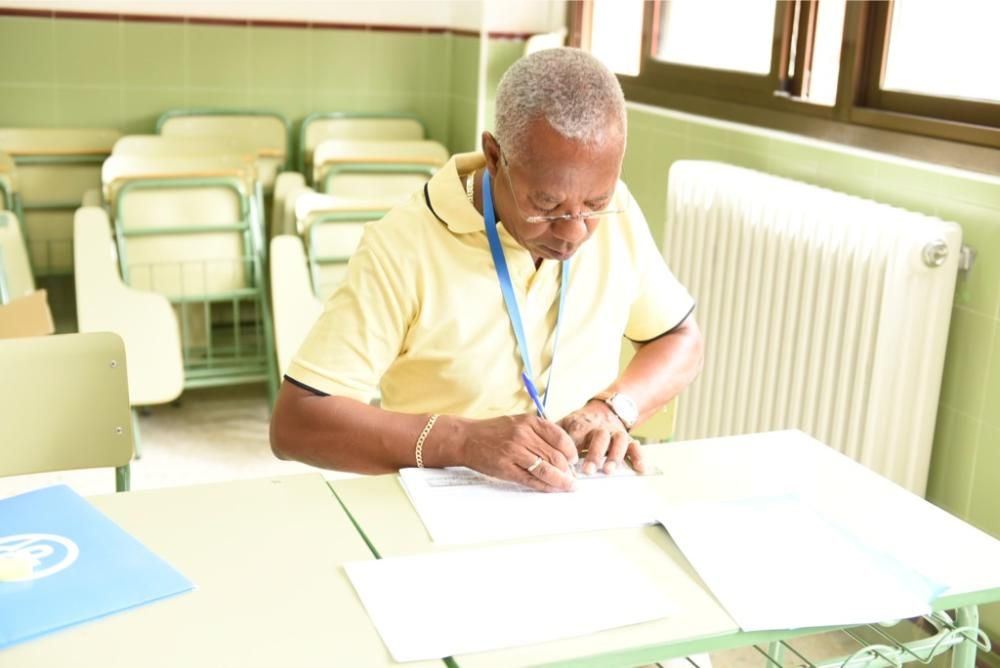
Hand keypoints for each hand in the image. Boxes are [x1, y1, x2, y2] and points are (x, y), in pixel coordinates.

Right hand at [458, 414, 577, 491]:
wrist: (466, 439)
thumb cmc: (493, 431)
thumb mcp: (518, 422)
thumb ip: (539, 432)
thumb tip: (562, 450)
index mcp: (529, 422)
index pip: (560, 438)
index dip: (571, 451)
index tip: (573, 459)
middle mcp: (523, 435)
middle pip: (555, 456)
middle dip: (567, 469)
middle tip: (572, 476)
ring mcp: (514, 452)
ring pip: (546, 470)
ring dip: (560, 480)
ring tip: (567, 485)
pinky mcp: (506, 468)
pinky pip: (531, 480)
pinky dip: (545, 486)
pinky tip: (552, 488)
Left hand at [558, 401, 644, 474]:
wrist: (606, 409)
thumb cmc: (581, 424)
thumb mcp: (565, 424)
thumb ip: (553, 434)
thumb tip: (533, 445)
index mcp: (583, 423)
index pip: (578, 431)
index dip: (575, 445)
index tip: (570, 461)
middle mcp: (601, 427)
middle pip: (600, 437)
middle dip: (595, 453)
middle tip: (589, 469)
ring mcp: (616, 432)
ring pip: (619, 440)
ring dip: (615, 455)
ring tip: (609, 470)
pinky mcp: (628, 439)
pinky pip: (635, 446)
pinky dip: (639, 457)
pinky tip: (639, 468)